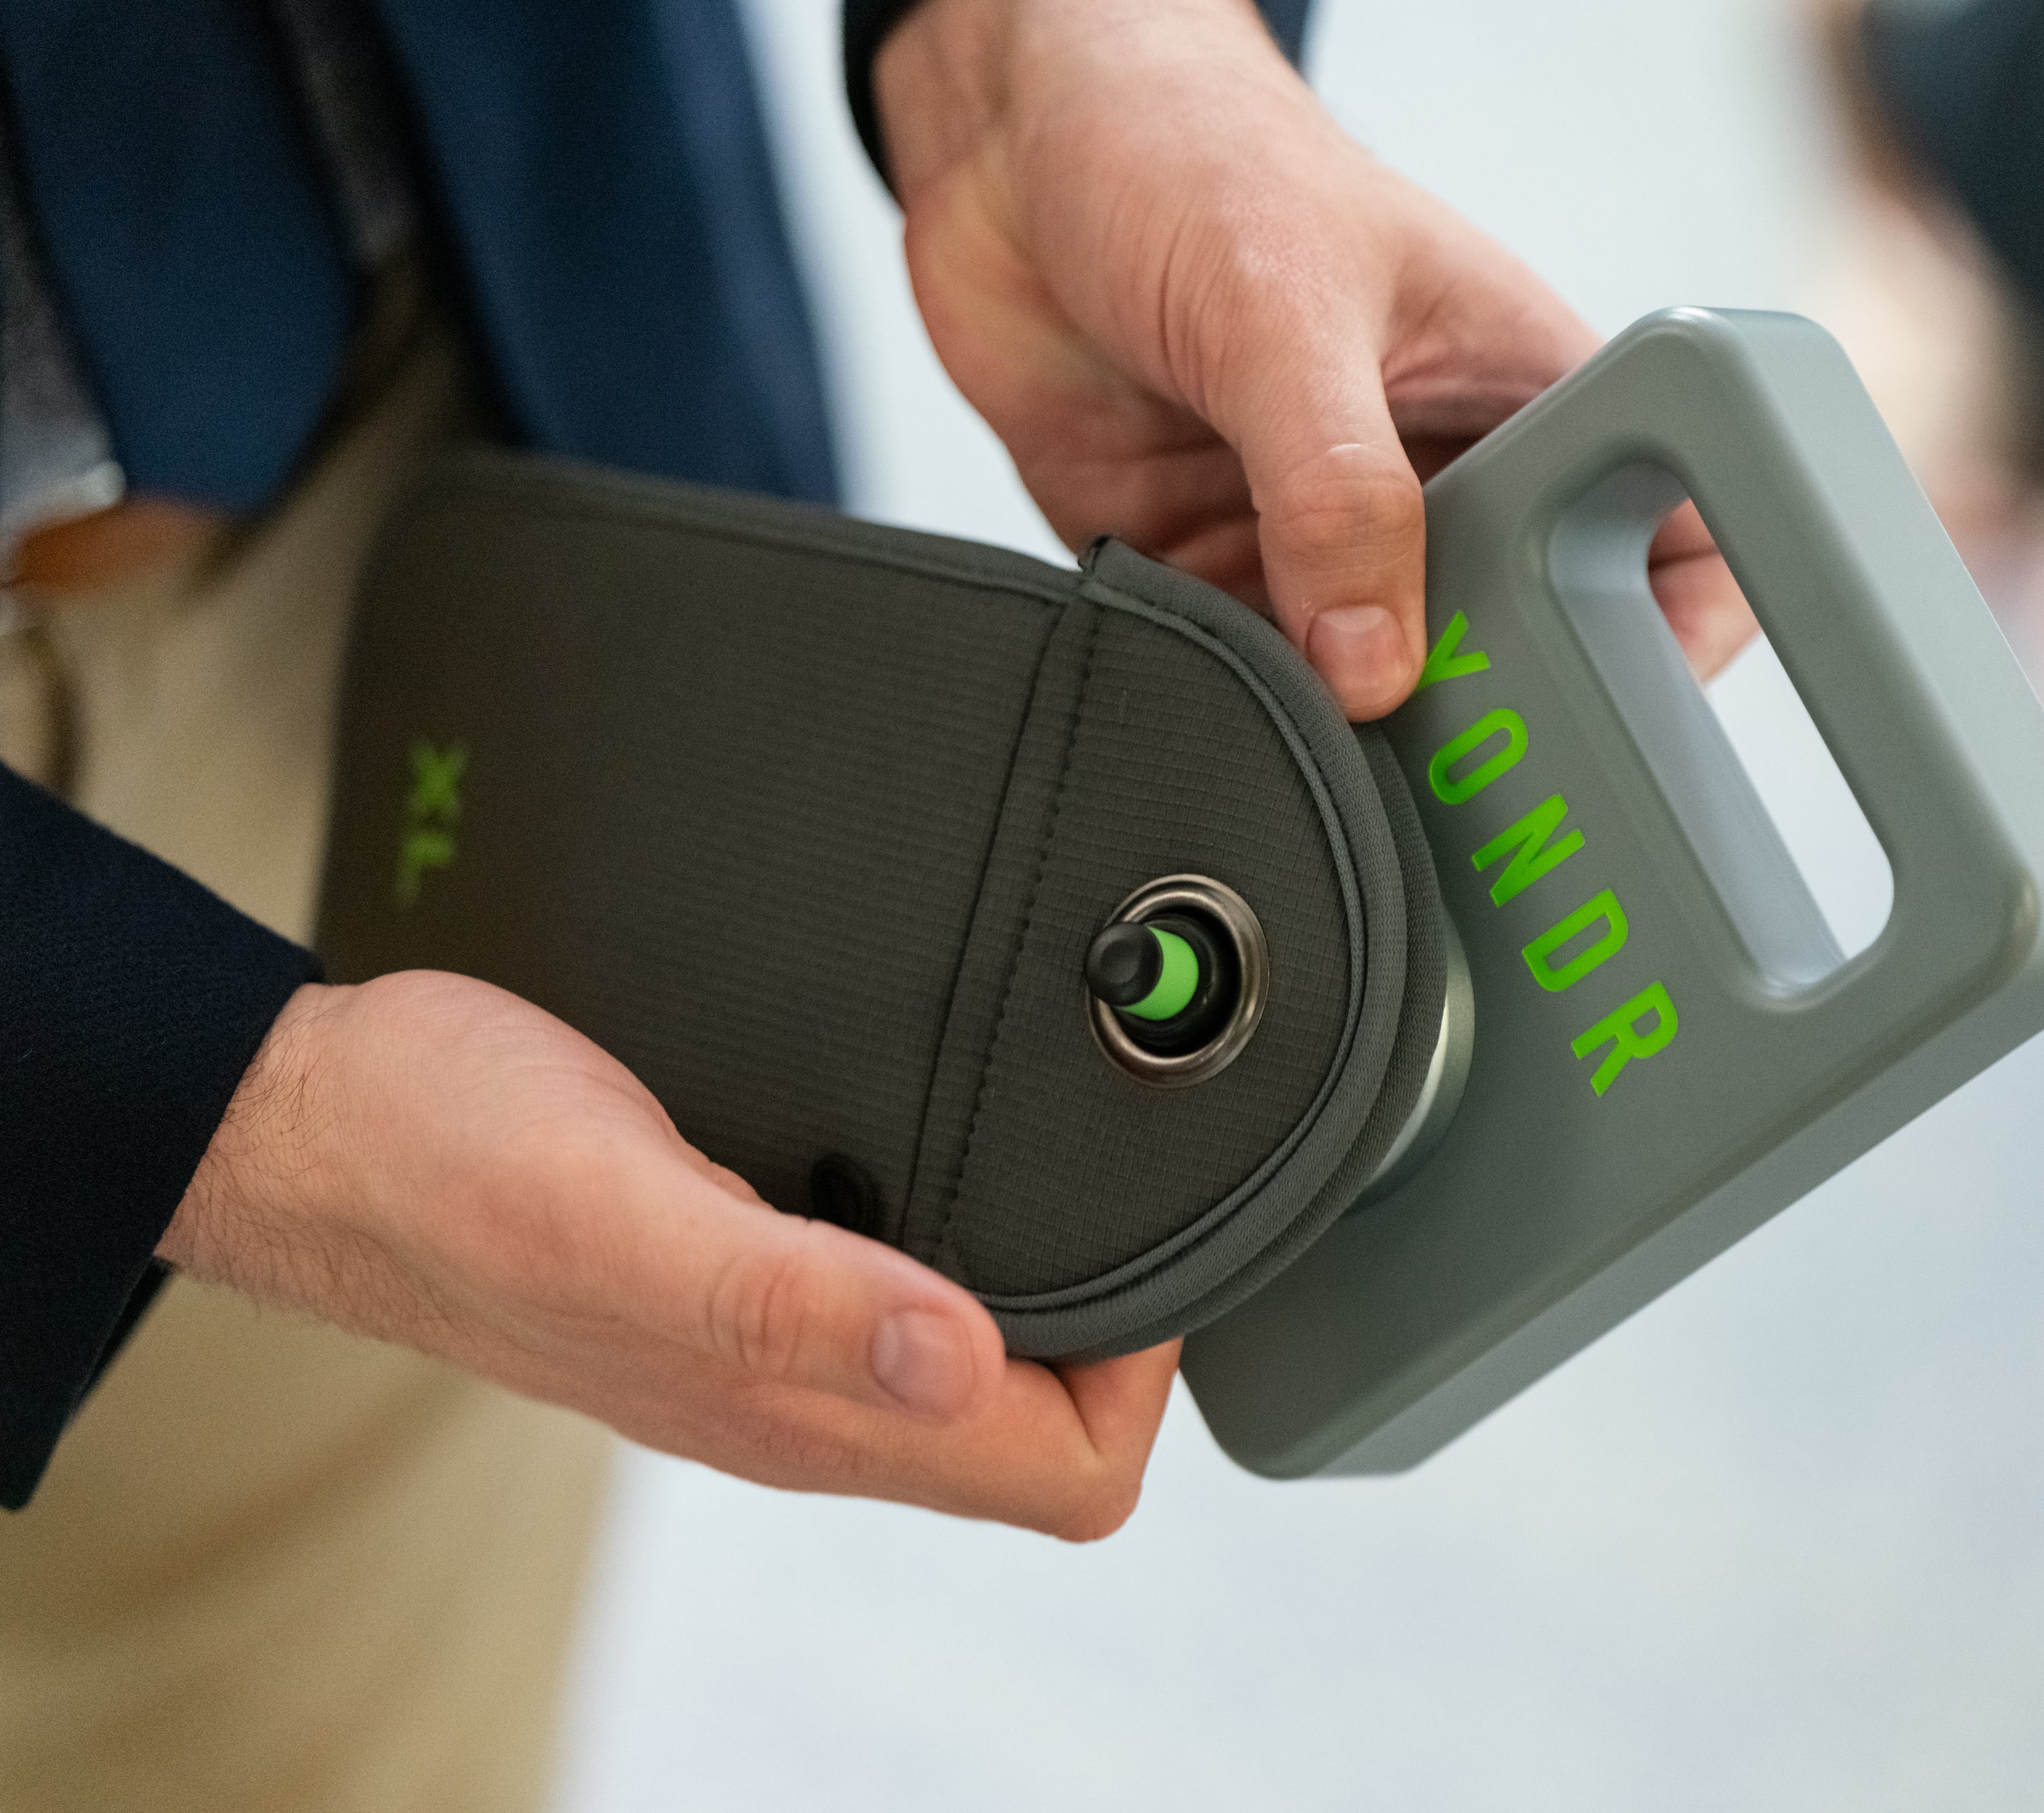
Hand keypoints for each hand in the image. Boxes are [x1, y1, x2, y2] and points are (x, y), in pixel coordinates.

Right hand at [165, 973, 1179, 1539]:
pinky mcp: (739, 1274)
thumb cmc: (440, 1157)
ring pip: (974, 1366)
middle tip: (1154, 1192)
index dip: (1148, 1380)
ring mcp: (769, 1343)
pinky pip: (895, 1294)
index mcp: (795, 1404)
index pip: (1062, 1476)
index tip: (1165, 1248)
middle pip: (1039, 1434)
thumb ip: (786, 1295)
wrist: (321, 1123)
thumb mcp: (618, 1211)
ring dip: (1055, 1285)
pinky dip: (963, 1242)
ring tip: (1087, 1163)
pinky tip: (958, 1151)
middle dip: (1132, 1333)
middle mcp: (800, 1393)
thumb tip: (963, 1354)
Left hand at [875, 0, 1758, 717]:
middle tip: (1431, 761)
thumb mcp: (1282, 308)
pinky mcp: (1212, 561)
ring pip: (1372, 682)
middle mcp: (1434, 474)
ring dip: (1342, 721)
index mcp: (1516, 390)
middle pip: (1511, 644)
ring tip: (1310, 738)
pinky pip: (1245, 671)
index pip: (1660, 531)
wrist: (1012, 140)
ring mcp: (1321, 530)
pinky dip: (1231, 696)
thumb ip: (1335, 488)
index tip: (1613, 725)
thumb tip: (1373, 661)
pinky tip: (1210, 687)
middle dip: (1477, 713)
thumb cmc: (1187, 146)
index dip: (1668, 640)